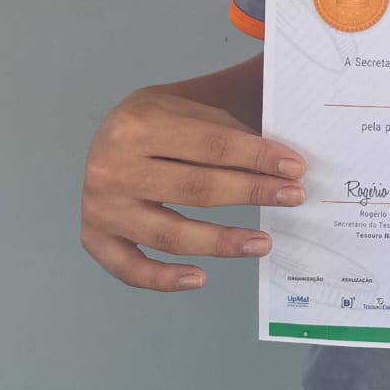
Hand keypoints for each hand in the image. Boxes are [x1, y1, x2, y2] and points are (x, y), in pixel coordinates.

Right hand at [81, 87, 307, 291]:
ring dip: (221, 243)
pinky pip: (130, 269)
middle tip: (293, 198)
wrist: (110, 131)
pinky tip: (201, 278)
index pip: (211, 144)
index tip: (295, 169)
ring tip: (263, 243)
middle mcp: (112, 167)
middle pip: (194, 188)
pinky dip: (164, 280)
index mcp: (137, 124)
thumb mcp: (191, 109)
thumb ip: (230, 134)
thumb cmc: (161, 120)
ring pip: (169, 234)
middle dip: (251, 193)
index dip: (257, 157)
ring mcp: (100, 206)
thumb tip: (281, 168)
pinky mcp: (94, 237)